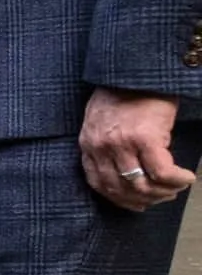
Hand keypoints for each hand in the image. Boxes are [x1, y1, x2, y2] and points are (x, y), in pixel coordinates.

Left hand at [80, 88, 194, 211]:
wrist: (138, 71)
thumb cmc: (125, 94)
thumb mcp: (103, 122)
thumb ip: (106, 147)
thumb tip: (126, 174)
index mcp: (88, 144)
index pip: (98, 183)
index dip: (120, 199)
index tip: (137, 203)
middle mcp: (100, 147)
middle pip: (121, 189)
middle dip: (145, 199)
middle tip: (164, 197)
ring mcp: (121, 144)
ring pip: (142, 185)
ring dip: (163, 192)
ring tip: (176, 187)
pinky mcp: (145, 138)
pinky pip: (162, 172)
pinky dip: (176, 180)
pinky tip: (186, 177)